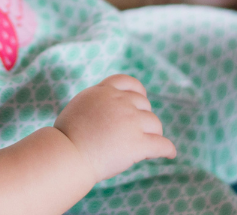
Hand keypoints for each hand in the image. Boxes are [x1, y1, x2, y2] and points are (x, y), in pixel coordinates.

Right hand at [53, 74, 175, 181]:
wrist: (67, 154)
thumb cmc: (66, 137)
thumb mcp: (80, 106)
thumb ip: (97, 103)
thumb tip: (108, 110)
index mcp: (103, 91)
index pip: (128, 82)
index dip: (137, 92)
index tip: (140, 101)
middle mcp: (120, 102)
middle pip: (144, 105)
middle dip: (143, 117)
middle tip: (137, 133)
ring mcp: (131, 121)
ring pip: (155, 124)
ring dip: (153, 134)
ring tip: (148, 146)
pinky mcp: (138, 143)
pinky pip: (162, 145)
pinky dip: (167, 149)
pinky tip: (170, 154)